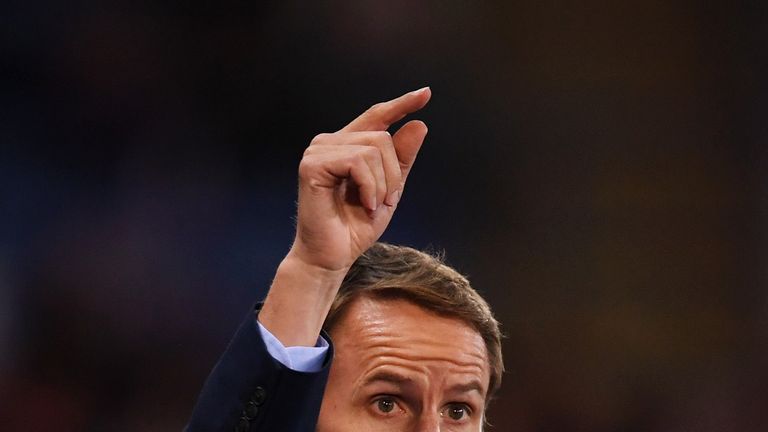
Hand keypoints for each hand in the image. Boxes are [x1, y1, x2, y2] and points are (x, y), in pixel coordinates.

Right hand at [288, 87, 430, 271]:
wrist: (332, 256)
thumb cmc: (355, 227)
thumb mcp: (390, 191)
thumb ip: (402, 160)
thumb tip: (419, 124)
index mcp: (347, 146)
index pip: (377, 117)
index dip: (401, 104)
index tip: (426, 93)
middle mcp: (330, 142)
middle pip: (382, 137)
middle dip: (394, 174)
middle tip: (385, 201)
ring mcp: (318, 151)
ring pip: (373, 148)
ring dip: (382, 184)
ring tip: (372, 205)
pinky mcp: (312, 164)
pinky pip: (358, 161)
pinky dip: (369, 186)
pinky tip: (364, 204)